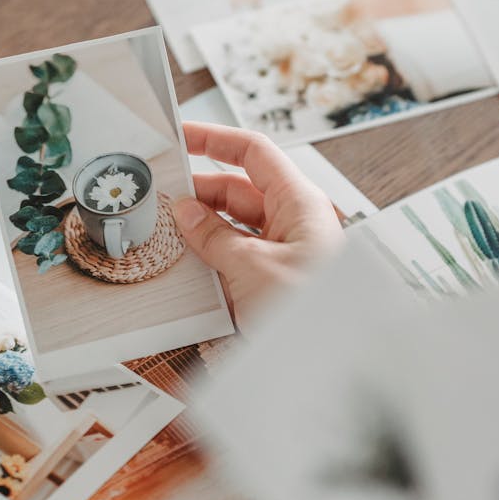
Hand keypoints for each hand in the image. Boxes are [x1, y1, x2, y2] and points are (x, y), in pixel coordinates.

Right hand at [173, 122, 343, 332]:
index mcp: (298, 203)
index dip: (215, 139)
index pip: (253, 153)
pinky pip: (237, 261)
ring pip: (233, 230)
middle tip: (161, 199)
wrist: (337, 363)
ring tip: (168, 236)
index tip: (181, 136)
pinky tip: (189, 271)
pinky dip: (212, 263)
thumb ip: (215, 238)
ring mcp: (283, 254)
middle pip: (237, 193)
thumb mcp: (255, 267)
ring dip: (202, 233)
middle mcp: (292, 224)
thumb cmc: (317, 313)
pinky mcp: (274, 283)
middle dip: (198, 194)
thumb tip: (187, 213)